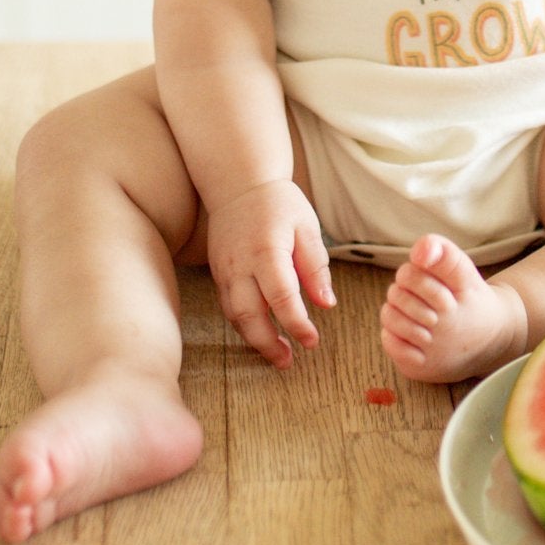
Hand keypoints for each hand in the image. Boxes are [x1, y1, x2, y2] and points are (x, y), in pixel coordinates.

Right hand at [206, 180, 333, 366]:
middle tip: (288, 361)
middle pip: (249, 315)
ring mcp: (225, 270)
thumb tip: (326, 304)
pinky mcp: (218, 273)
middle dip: (268, 344)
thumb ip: (315, 266)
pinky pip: (228, 306)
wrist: (239, 183)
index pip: (282, 298)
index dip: (297, 325)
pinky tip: (261, 332)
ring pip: (235, 316)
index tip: (312, 342)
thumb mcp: (307, 227)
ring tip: (277, 354)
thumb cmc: (279, 203)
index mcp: (267, 251)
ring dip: (254, 339)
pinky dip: (243, 324)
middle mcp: (240, 264)